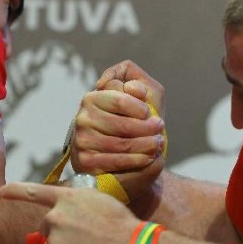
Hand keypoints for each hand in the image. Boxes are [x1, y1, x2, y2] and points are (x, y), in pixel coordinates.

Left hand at [0, 182, 140, 243]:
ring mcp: (55, 243)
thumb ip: (80, 202)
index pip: (34, 192)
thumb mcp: (101, 201)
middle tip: (84, 240)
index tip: (2, 192)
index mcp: (68, 199)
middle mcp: (56, 218)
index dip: (16, 191)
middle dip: (59, 234)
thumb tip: (71, 209)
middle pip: (47, 228)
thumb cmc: (123, 226)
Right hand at [72, 61, 166, 201]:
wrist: (120, 155)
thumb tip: (133, 87)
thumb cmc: (132, 123)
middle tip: (159, 130)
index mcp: (92, 98)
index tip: (150, 114)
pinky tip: (148, 157)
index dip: (140, 108)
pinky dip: (137, 160)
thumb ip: (139, 82)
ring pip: (121, 144)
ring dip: (146, 145)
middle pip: (122, 125)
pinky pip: (116, 161)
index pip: (120, 101)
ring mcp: (82, 140)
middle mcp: (83, 118)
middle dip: (146, 129)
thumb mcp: (139, 97)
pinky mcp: (85, 161)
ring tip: (158, 144)